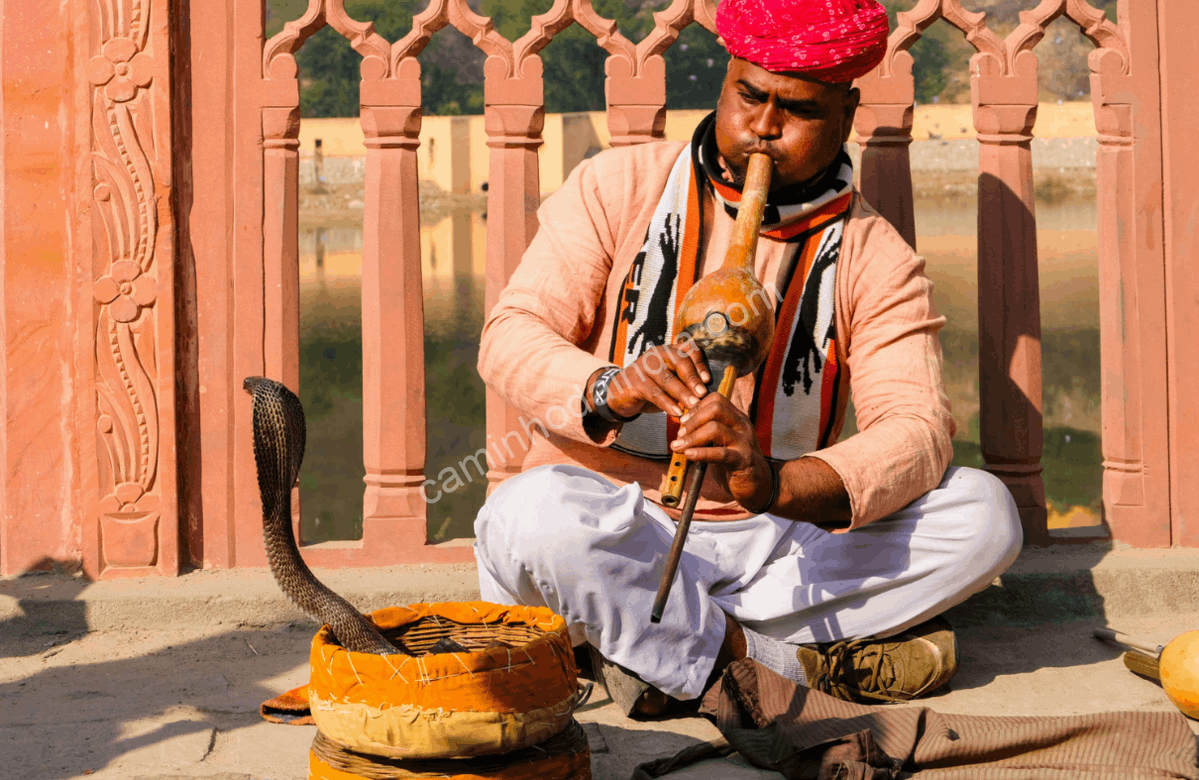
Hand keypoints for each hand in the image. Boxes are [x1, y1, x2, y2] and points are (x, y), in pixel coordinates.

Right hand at [603, 343, 711, 418]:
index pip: (689, 349)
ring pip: (667, 379)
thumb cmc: (652, 387)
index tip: (708, 381)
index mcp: (669, 350)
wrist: (620, 395)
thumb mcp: (670, 381)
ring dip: (682, 393)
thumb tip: (708, 393)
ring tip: (693, 405)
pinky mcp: (634, 381)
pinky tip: (676, 413)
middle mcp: (657, 354)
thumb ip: (685, 381)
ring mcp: (644, 366)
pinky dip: (667, 404)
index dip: (700, 363)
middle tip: (703, 394)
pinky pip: (654, 393)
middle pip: (679, 360)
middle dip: (693, 378)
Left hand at [670, 391, 774, 512]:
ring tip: (679, 447)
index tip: (683, 422)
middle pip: (716, 408)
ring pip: (715, 428)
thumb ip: (707, 430)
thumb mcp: (722, 441)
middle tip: (680, 434)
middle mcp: (742, 426)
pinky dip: (701, 453)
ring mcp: (744, 442)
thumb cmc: (734, 462)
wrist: (757, 485)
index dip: (696, 408)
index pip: (716, 399)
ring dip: (692, 437)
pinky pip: (720, 453)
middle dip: (693, 420)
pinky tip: (689, 455)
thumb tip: (681, 423)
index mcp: (737, 418)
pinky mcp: (742, 461)